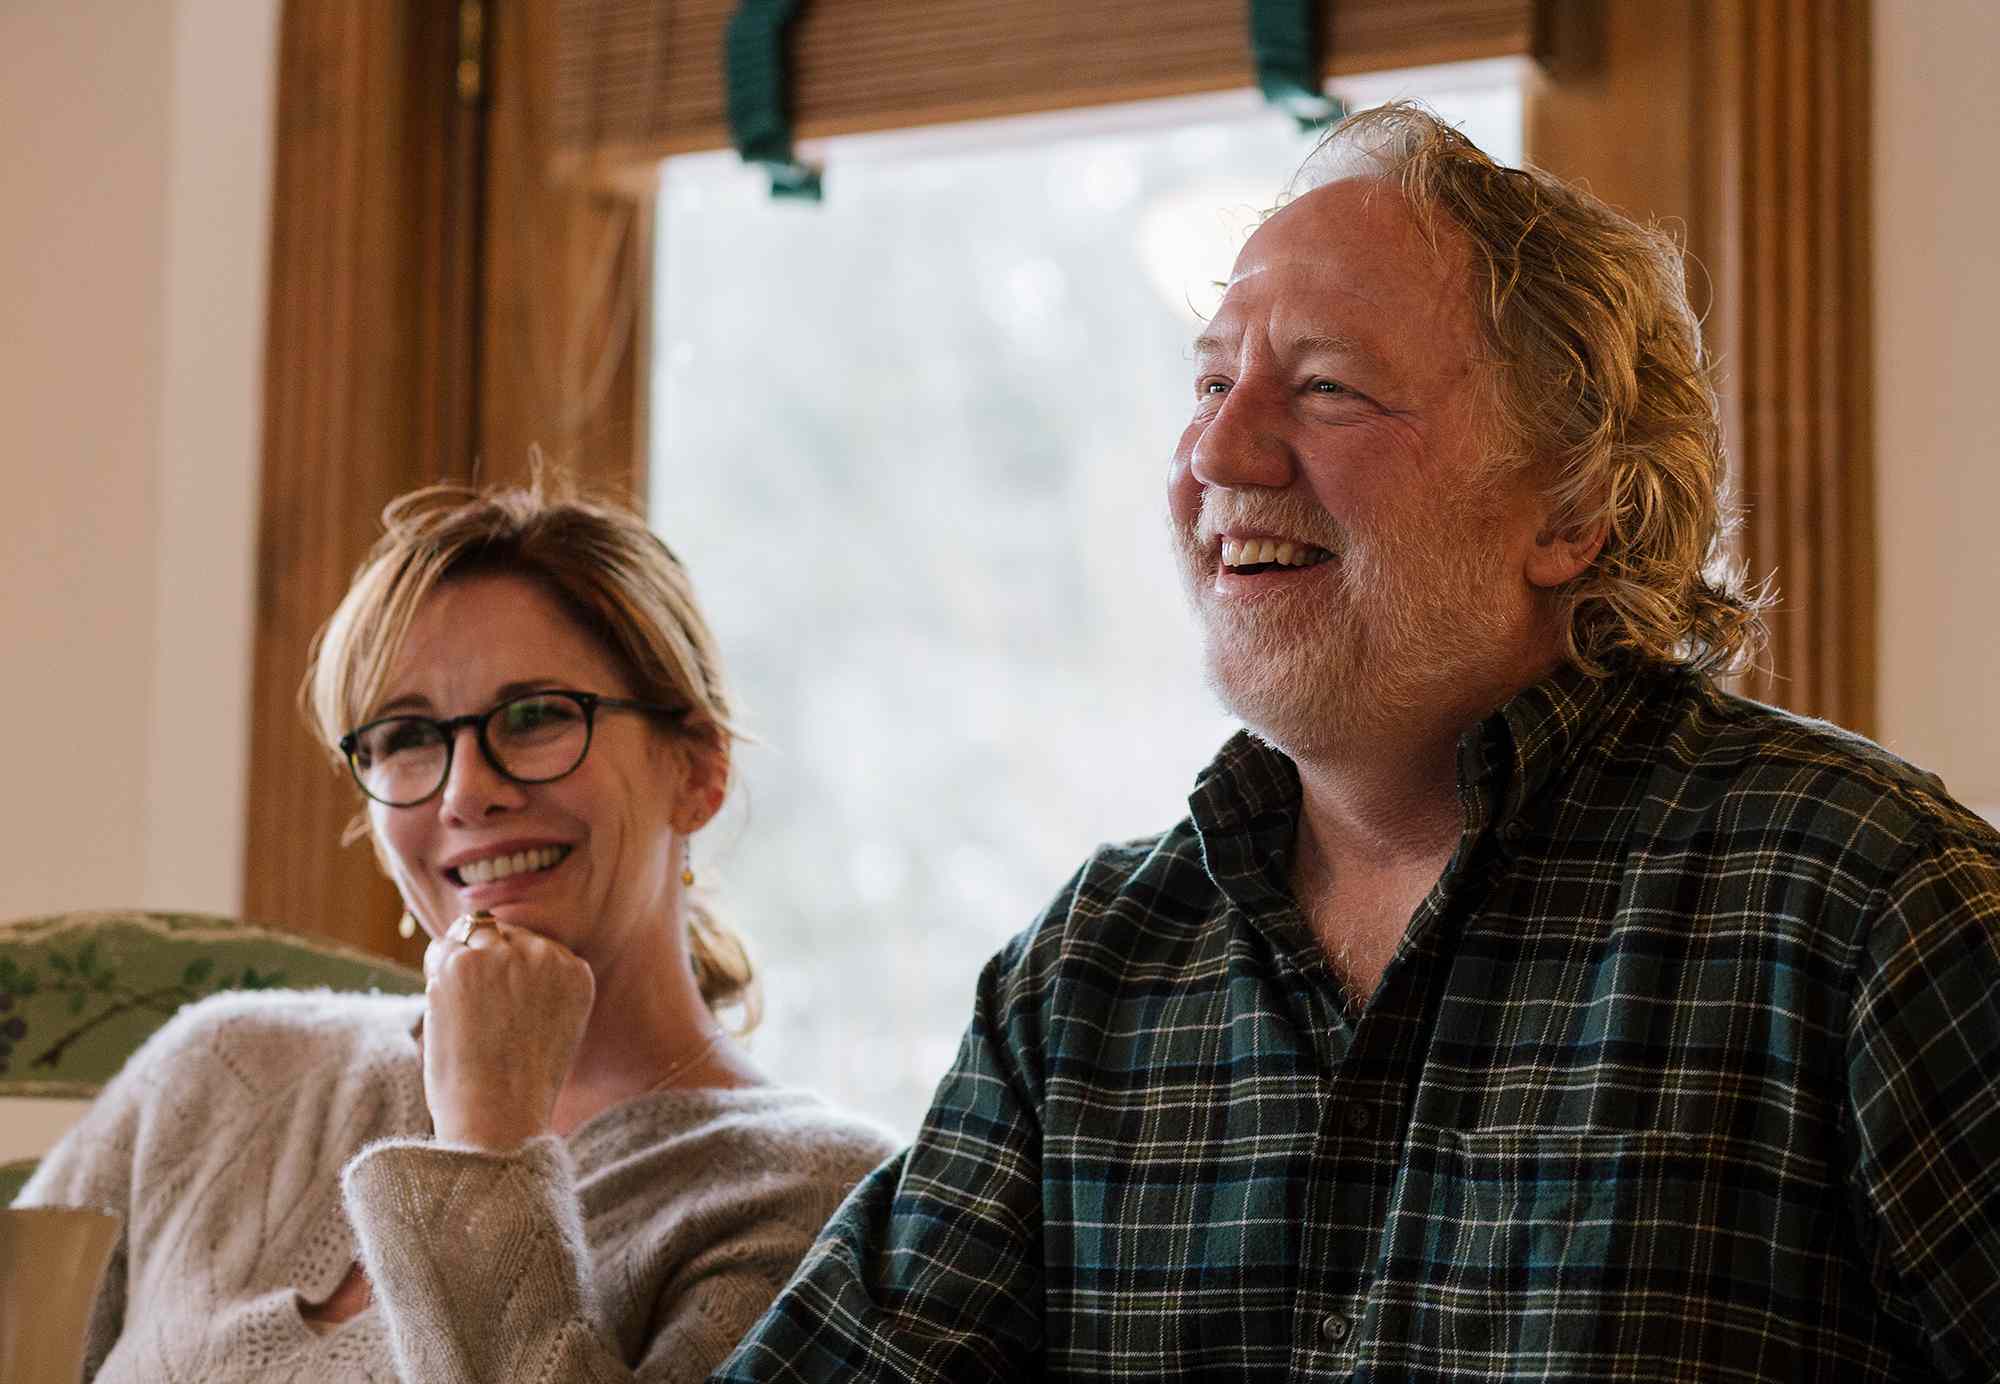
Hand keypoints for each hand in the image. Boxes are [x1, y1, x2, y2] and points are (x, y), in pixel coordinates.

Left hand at [421, 915, 595, 1149]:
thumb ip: (538, 985)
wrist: (499, 1118)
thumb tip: (495, 942)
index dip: (507, 972)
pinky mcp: (464, 964)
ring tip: (461, 1013)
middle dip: (484, 961)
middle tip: (476, 1013)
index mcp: (576, 971)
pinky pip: (440, 950)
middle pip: (502, 933)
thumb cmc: (518, 1085)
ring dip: (458, 965)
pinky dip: (434, 975)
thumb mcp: (552, 1026)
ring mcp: (505, 957)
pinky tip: (445, 1011)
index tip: (500, 1010)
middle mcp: (546, 956)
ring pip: (470, 935)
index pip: (533, 945)